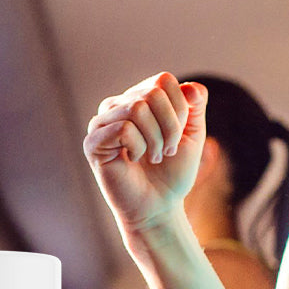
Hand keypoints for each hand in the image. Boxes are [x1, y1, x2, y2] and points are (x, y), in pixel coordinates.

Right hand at [83, 73, 207, 240]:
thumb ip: (194, 106)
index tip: (177, 138)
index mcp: (138, 98)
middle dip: (171, 127)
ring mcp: (102, 122)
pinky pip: (124, 129)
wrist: (159, 208)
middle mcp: (117, 105)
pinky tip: (133, 161)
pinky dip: (138, 148)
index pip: (163, 81)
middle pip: (153, 93)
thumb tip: (191, 87)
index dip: (180, 111)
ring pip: (138, 109)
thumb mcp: (193, 135)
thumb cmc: (172, 173)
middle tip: (166, 151)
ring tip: (153, 157)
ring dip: (156, 140)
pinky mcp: (93, 143)